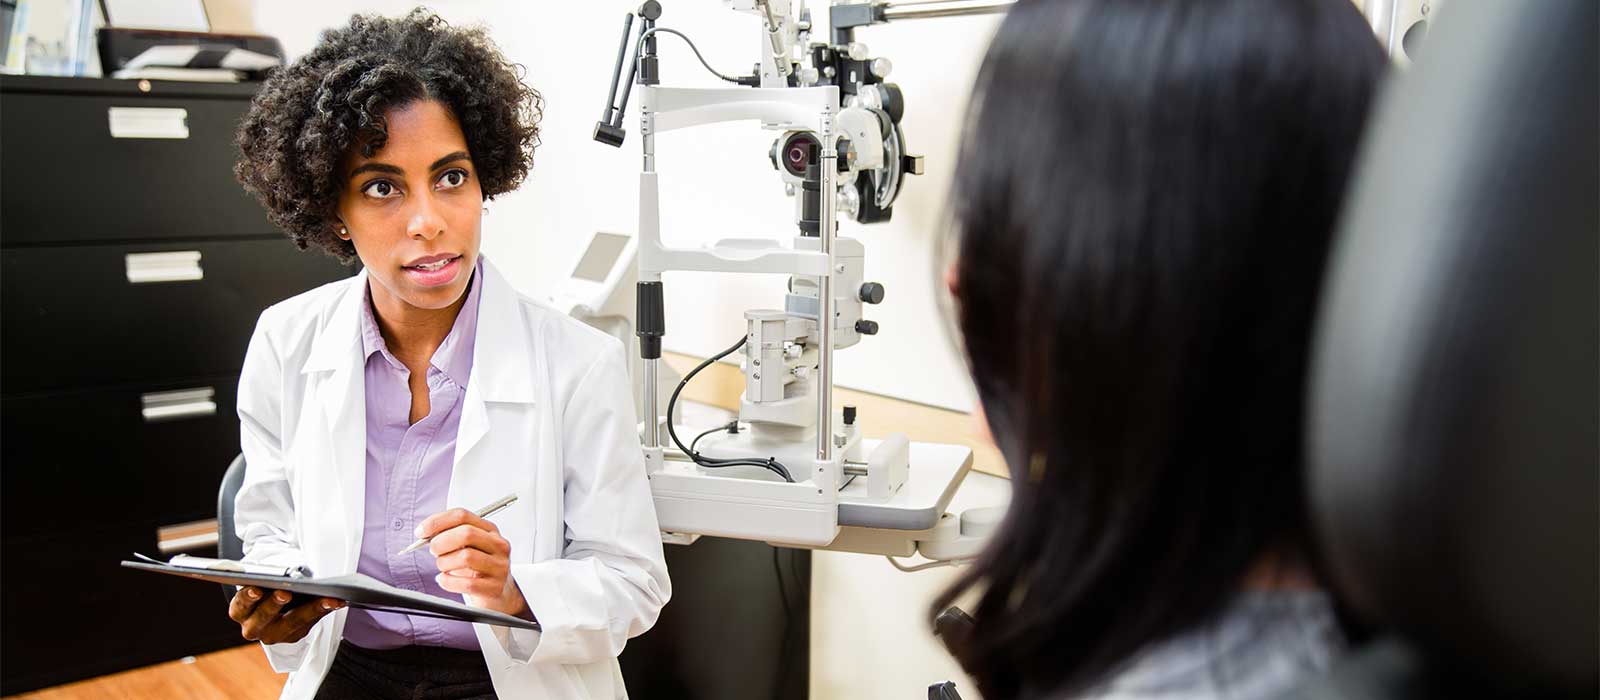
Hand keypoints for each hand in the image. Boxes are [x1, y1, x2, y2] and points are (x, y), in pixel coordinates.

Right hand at [228, 586, 343, 643]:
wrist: (273, 605)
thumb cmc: (265, 588)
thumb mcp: (261, 582)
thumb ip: (267, 579)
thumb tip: (287, 572)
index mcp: (239, 612)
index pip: (240, 605)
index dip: (247, 597)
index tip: (256, 589)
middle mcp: (253, 628)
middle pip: (264, 618)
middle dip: (275, 604)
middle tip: (285, 593)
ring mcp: (274, 635)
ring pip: (292, 623)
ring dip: (310, 610)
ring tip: (326, 599)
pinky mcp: (293, 637)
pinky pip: (310, 624)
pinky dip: (324, 610)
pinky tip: (337, 601)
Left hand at [418, 507, 528, 617]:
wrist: (498, 593)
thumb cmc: (477, 568)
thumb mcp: (467, 547)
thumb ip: (449, 535)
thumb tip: (425, 532)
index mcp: (489, 530)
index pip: (462, 516)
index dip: (438, 522)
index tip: (421, 531)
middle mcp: (498, 545)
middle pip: (466, 534)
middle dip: (441, 542)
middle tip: (434, 550)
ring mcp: (499, 566)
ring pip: (466, 557)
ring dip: (444, 563)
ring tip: (443, 567)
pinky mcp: (495, 587)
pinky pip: (467, 583)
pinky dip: (448, 582)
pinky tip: (444, 580)